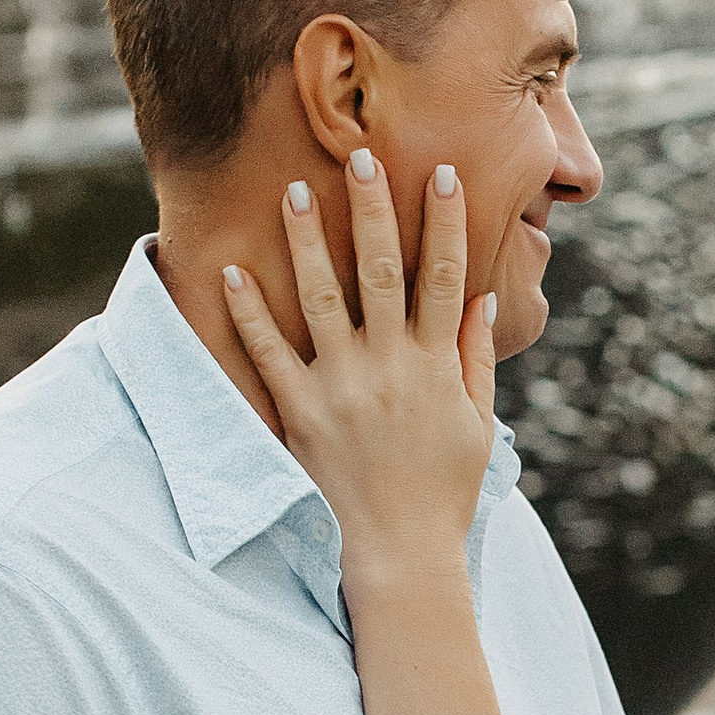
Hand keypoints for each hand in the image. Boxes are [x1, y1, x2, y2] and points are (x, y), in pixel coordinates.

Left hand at [224, 154, 495, 577]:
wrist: (401, 556)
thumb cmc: (444, 492)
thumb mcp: (477, 424)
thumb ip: (474, 358)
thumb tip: (483, 297)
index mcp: (435, 365)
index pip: (444, 276)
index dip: (445, 222)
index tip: (444, 173)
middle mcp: (389, 366)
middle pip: (381, 271)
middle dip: (373, 210)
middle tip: (362, 157)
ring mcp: (342, 387)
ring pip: (322, 299)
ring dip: (307, 243)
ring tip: (295, 193)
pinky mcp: (301, 413)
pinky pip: (269, 354)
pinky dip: (249, 314)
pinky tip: (232, 273)